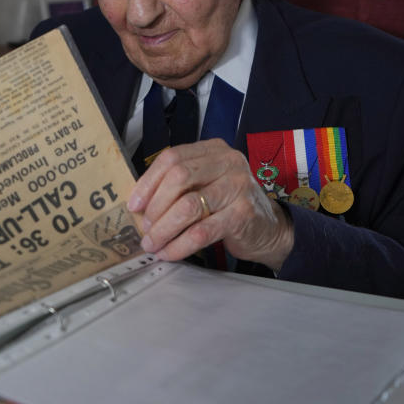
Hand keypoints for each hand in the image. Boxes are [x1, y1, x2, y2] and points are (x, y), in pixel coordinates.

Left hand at [128, 138, 293, 269]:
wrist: (269, 228)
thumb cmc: (229, 205)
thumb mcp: (206, 184)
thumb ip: (179, 185)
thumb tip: (139, 202)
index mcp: (214, 150)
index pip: (172, 157)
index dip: (149, 182)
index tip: (134, 204)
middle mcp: (229, 162)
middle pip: (179, 177)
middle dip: (156, 206)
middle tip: (145, 228)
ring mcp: (238, 186)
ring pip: (188, 206)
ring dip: (164, 229)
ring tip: (153, 244)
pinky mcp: (243, 214)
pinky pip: (202, 231)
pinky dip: (180, 245)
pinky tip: (170, 253)